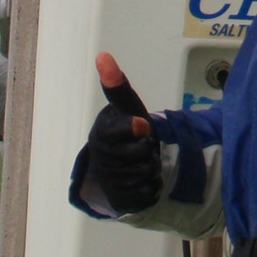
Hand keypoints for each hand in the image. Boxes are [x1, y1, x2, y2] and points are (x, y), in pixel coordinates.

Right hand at [87, 53, 159, 212]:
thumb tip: (102, 56)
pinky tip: (147, 179)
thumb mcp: (127, 106)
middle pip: (138, 154)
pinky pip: (149, 192)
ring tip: (144, 160)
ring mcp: (110, 181)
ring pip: (145, 173)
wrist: (126, 164)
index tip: (142, 125)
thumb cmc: (128, 130)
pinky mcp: (122, 200)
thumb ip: (116, 86)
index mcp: (101, 133)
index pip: (114, 133)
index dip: (131, 129)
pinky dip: (155, 185)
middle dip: (149, 148)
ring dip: (153, 166)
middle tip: (144, 145)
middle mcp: (101, 158)